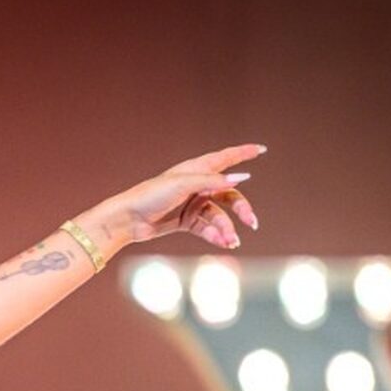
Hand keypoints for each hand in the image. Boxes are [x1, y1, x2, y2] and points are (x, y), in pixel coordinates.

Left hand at [84, 142, 265, 250]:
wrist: (128, 219)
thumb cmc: (151, 195)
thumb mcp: (184, 184)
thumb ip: (213, 180)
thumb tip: (242, 177)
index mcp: (196, 169)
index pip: (225, 158)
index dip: (243, 153)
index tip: (261, 149)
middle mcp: (197, 185)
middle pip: (229, 194)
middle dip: (241, 208)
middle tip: (251, 222)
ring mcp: (192, 204)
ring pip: (219, 216)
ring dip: (226, 228)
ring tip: (230, 240)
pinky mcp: (186, 221)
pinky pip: (207, 228)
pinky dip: (215, 234)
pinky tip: (221, 242)